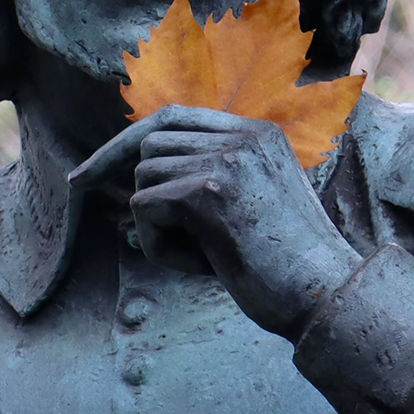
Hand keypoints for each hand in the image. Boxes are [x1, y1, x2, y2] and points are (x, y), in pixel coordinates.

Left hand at [67, 105, 359, 338]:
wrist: (327, 295)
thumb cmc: (290, 266)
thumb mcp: (254, 206)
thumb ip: (209, 181)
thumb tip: (133, 187)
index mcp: (259, 134)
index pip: (172, 118)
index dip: (124, 145)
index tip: (86, 176)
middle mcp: (244, 136)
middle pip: (150, 146)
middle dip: (138, 192)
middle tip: (147, 233)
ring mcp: (227, 160)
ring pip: (144, 180)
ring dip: (158, 228)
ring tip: (203, 257)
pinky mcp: (209, 191)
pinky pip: (145, 212)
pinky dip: (160, 247)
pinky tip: (202, 265)